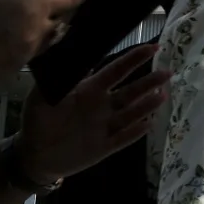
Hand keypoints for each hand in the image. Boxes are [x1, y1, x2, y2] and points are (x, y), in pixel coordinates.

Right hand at [0, 0, 90, 92]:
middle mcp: (37, 37)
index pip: (69, 0)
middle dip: (67, 11)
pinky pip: (34, 52)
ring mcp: (28, 57)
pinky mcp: (16, 71)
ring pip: (51, 40)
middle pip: (63, 23)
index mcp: (32, 12)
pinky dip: (34, 41)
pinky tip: (20, 35)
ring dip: (52, 28)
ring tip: (44, 16)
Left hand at [18, 44, 170, 180]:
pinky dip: (134, 133)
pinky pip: (122, 139)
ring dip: (146, 105)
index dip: (133, 59)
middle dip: (149, 81)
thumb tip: (66, 58)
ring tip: (162, 95)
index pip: (115, 71)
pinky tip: (148, 125)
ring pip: (131, 114)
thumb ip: (54, 80)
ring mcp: (105, 127)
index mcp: (89, 90)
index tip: (152, 48)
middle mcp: (102, 106)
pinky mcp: (105, 148)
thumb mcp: (40, 98)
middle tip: (168, 72)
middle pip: (130, 91)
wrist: (34, 156)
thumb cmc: (37, 122)